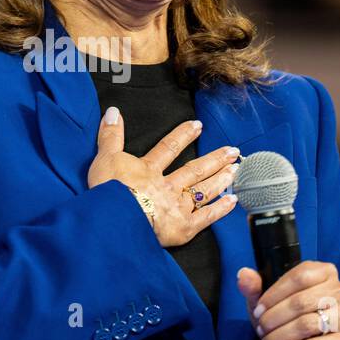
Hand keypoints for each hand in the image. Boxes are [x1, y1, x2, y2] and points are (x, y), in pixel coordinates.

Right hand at [87, 106, 239, 248]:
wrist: (117, 219)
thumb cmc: (108, 192)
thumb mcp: (104, 159)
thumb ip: (110, 136)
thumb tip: (114, 111)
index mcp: (149, 170)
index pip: (169, 148)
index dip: (183, 135)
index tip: (198, 126)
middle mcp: (168, 186)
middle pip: (195, 170)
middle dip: (215, 159)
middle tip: (233, 151)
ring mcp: (178, 207)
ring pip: (204, 190)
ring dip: (221, 179)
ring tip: (235, 170)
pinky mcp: (183, 228)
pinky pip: (206, 217)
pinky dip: (220, 209)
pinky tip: (232, 201)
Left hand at [236, 261, 339, 339]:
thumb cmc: (286, 319)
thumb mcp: (267, 302)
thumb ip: (254, 287)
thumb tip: (244, 274)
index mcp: (324, 272)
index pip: (299, 277)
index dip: (273, 295)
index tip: (257, 311)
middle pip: (302, 302)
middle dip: (274, 319)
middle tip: (260, 330)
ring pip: (308, 324)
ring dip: (280, 336)